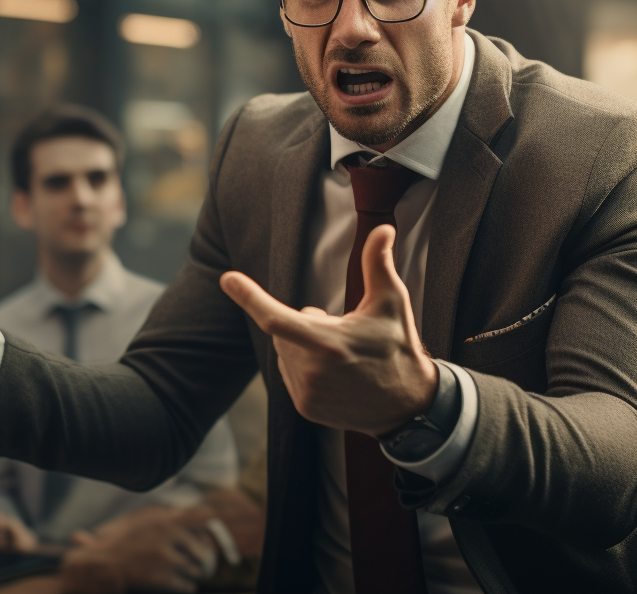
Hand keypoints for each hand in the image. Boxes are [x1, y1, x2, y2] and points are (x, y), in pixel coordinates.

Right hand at [60, 506, 216, 593]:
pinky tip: (184, 586)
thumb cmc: (120, 543)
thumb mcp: (145, 521)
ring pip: (194, 569)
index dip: (209, 523)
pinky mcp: (163, 578)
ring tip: (189, 574)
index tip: (207, 533)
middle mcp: (168, 535)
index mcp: (164, 519)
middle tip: (198, 562)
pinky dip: (186, 587)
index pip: (202, 515)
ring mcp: (166, 557)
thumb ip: (173, 517)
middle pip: (201, 550)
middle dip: (199, 558)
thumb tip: (210, 512)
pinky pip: (186, 585)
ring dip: (192, 573)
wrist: (101, 566)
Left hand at [220, 225, 437, 436]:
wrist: (408, 404)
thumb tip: (382, 228)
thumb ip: (378, 264)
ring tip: (338, 354)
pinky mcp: (306, 408)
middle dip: (301, 322)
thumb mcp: (392, 302)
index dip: (249, 298)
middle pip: (282, 331)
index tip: (228, 279)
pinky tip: (334, 373)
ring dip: (300, 346)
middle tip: (337, 328)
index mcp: (329, 343)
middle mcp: (313, 372)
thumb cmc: (398, 347)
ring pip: (284, 353)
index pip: (276, 318)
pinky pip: (289, 375)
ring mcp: (307, 393)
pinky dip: (303, 367)